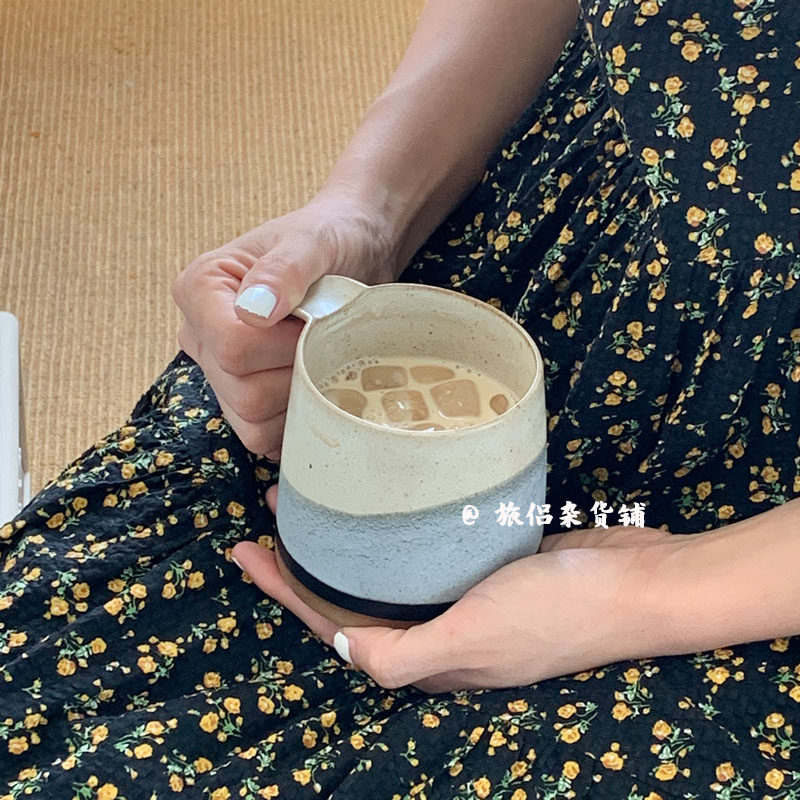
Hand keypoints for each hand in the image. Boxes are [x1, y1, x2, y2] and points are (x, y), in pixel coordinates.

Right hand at [172, 196, 396, 456]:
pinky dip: (300, 422)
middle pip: (243, 393)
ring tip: (324, 359)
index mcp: (199, 290)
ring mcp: (220, 374)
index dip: (284, 346)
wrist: (353, 250)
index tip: (315, 319)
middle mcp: (199, 337)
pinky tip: (320, 388)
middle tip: (326, 340)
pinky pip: (266, 438)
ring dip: (303, 401)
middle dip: (298, 373)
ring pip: (253, 424)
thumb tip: (254, 310)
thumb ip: (286, 269)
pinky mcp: (246, 400)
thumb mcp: (313, 241)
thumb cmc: (330, 237)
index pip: (232, 347)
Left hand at [233, 489, 682, 691]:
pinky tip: (385, 500)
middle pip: (355, 596)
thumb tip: (342, 649)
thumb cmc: (556, 612)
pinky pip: (425, 547)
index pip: (336, 627)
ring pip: (388, 569)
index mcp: (429, 657)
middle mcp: (440, 629)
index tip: (248, 551)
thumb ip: (406, 654)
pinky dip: (395, 527)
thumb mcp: (477, 639)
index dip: (287, 592)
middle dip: (306, 561)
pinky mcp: (487, 562)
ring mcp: (464, 594)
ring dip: (349, 539)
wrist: (636, 582)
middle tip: (272, 513)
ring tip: (318, 498)